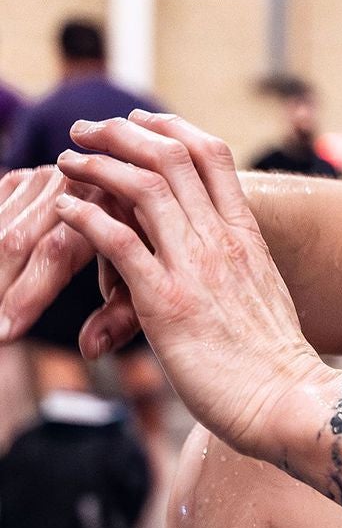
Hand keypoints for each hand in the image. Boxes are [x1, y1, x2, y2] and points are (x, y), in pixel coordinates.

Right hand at [0, 165, 125, 347]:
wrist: (134, 202)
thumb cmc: (141, 253)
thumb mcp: (140, 284)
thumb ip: (119, 317)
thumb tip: (91, 349)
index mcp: (109, 207)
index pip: (56, 253)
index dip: (28, 295)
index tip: (6, 333)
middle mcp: (75, 185)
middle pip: (18, 240)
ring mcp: (43, 179)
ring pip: (1, 226)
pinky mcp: (21, 180)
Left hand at [56, 111, 332, 459]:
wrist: (289, 403)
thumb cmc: (276, 365)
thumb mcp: (262, 299)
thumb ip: (236, 273)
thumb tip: (218, 274)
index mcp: (246, 236)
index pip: (211, 155)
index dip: (170, 127)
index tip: (139, 120)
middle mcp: (222, 241)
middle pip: (170, 158)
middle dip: (122, 133)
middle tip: (87, 130)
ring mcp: (195, 269)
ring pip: (143, 189)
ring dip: (97, 166)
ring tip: (66, 161)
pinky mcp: (166, 303)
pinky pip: (119, 244)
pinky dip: (85, 219)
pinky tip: (64, 213)